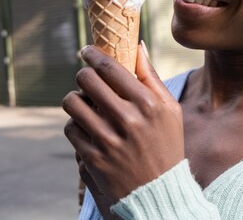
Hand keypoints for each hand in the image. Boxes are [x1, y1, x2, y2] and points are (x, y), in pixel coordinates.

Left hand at [63, 43, 184, 204]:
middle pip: (86, 80)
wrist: (159, 195)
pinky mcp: (93, 158)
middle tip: (85, 79)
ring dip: (76, 99)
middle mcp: (128, 120)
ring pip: (73, 103)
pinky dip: (76, 125)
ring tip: (85, 103)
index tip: (86, 50)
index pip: (111, 68)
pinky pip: (71, 128)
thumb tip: (137, 47)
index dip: (93, 54)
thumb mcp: (170, 112)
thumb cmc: (166, 146)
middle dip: (82, 75)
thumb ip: (152, 78)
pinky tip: (88, 128)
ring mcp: (108, 140)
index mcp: (149, 104)